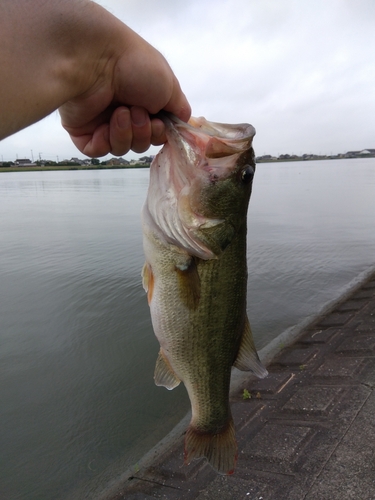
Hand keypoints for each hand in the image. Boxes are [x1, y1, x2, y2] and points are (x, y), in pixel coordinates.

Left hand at [59, 23, 190, 156]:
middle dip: (142, 133)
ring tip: (120, 112)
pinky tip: (105, 125)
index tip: (158, 123)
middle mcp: (124, 113)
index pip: (156, 133)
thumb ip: (180, 110)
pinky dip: (106, 142)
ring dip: (125, 133)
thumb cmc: (136, 65)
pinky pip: (98, 151)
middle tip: (137, 113)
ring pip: (121, 149)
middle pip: (140, 144)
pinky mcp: (82, 130)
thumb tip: (182, 123)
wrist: (99, 58)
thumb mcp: (170, 86)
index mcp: (143, 102)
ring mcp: (101, 122)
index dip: (159, 134)